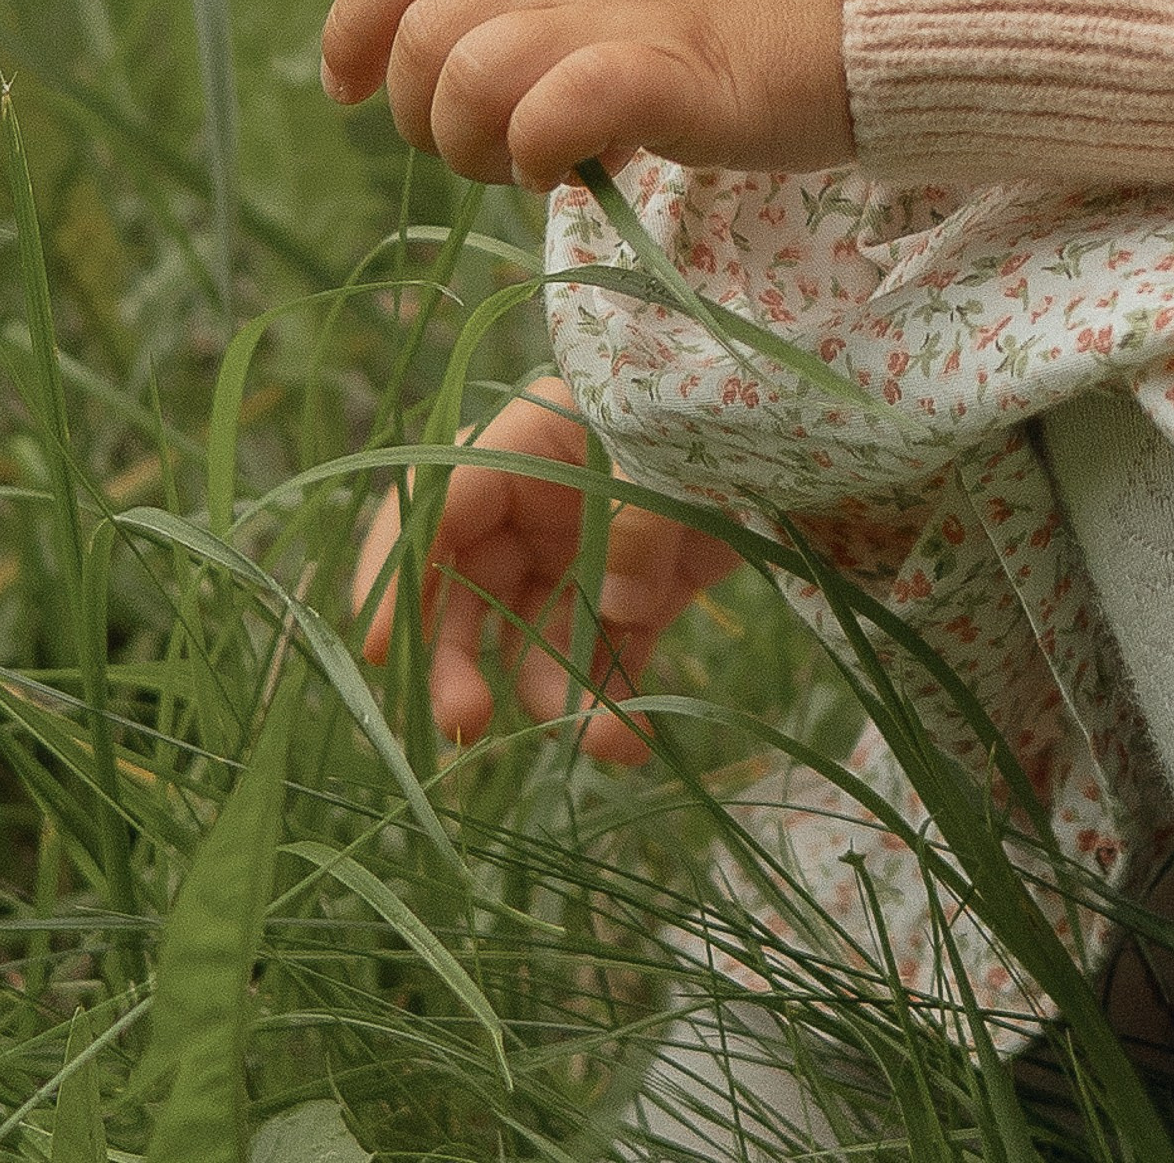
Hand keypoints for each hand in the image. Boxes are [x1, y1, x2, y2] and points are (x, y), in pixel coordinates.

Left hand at [321, 0, 856, 190]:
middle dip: (421, 111)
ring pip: (468, 68)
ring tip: (530, 167)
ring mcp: (625, 2)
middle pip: (425, 28)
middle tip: (485, 154)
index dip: (355, 21)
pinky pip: (555, 106)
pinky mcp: (679, 67)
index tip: (344, 88)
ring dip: (472, 140)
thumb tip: (493, 75)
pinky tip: (572, 170)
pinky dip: (536, 150)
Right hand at [352, 380, 739, 762]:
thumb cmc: (718, 426)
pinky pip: (602, 663)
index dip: (401, 568)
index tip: (377, 646)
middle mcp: (542, 502)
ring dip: (551, 694)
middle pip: (469, 583)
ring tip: (596, 740)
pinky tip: (626, 746)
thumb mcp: (676, 456)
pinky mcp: (633, 601)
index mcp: (532, 441)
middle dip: (458, 654)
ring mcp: (584, 555)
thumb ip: (641, 524)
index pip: (441, 501)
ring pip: (532, 638)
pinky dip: (609, 707)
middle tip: (463, 722)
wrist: (796, 445)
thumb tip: (615, 608)